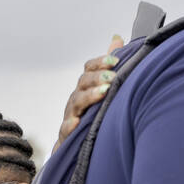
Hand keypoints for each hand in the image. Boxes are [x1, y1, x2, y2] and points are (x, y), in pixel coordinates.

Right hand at [53, 35, 123, 151]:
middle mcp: (77, 97)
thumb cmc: (93, 111)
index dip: (101, 62)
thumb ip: (109, 64)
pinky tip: (77, 122)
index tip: (116, 60)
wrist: (78, 145)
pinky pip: (66, 129)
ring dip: (90, 96)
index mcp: (87, 86)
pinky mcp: (67, 134)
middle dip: (98, 77)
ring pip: (77, 102)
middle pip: (83, 82)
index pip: (90, 68)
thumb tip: (117, 37)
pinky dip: (70, 125)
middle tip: (113, 76)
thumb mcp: (103, 86)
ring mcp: (71, 114)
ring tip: (104, 92)